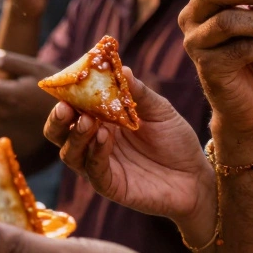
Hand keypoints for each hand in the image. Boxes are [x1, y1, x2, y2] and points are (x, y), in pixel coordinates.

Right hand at [43, 67, 214, 237]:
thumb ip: (138, 93)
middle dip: (57, 120)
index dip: (64, 97)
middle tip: (65, 107)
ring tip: (87, 120)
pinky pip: (93, 170)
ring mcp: (99, 165)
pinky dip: (95, 153)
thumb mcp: (160, 110)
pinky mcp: (109, 185)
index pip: (71, 108)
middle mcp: (93, 142)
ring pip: (70, 153)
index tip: (65, 84)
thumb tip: (122, 67)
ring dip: (75, 135)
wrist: (195, 176)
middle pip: (58, 133)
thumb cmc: (175, 140)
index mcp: (100, 121)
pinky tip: (105, 137)